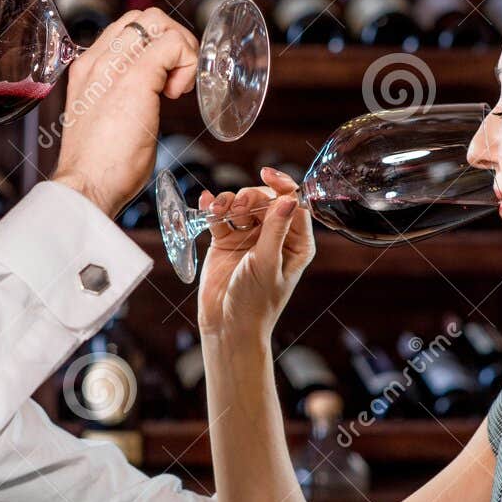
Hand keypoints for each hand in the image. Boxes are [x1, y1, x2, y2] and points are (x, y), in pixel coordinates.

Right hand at [51, 8, 197, 218]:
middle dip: (173, 41)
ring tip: (176, 88)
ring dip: (181, 50)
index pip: (127, 29)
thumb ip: (123, 99)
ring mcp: (115, 66)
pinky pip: (173, 45)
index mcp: (88, 69)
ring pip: (158, 22)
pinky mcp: (135, 79)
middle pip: (145, 17)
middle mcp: (98, 60)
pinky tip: (177, 94)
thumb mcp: (108, 120)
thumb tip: (152, 96)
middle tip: (177, 80)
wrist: (86, 186)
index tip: (164, 80)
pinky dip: (188, 64)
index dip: (156, 45)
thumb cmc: (100, 167)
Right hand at [197, 168, 314, 340]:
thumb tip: (290, 198)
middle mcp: (274, 237)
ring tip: (219, 211)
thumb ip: (276, 230)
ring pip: (242, 205)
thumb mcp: (267, 264)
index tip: (266, 174)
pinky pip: (220, 217)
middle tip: (240, 207)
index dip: (282, 186)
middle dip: (252, 197)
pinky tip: (206, 204)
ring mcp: (249, 238)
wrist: (227, 326)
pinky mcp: (225, 241)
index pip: (294, 204)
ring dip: (230, 202)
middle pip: (265, 200)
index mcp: (296, 242)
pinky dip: (213, 208)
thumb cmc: (255, 302)